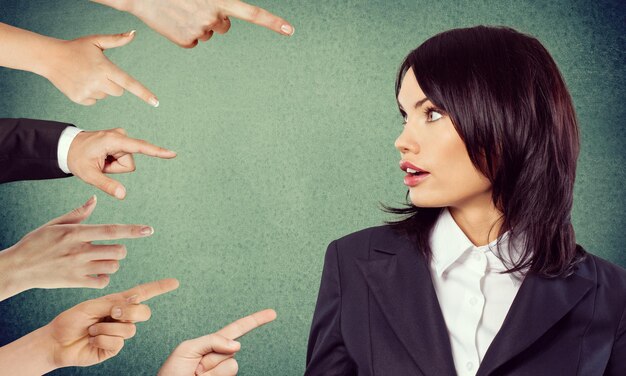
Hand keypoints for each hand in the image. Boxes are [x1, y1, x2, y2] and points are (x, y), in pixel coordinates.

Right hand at [0, 196, 154, 301]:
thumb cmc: (36, 243)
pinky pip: (103, 281)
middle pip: (118, 250)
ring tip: (99, 261)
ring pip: (113, 266)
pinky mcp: (75, 282)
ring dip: (111, 264)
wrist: (17, 268)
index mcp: (76, 232)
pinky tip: (95, 273)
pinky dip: (103, 278)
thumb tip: (95, 199)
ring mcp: (78, 267)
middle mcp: (80, 249)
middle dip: (119, 250)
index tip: (149, 230)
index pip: (111, 230)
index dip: (132, 230)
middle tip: (108, 250)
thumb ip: (79, 213)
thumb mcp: (55, 224)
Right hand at [39, 31, 157, 105]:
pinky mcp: (80, 99)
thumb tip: (133, 34)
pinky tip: (80, 82)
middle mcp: (98, 82)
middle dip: (114, 84)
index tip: (156, 102)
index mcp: (105, 68)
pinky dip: (90, 94)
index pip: (129, 83)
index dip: (144, 93)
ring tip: (86, 75)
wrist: (50, 58)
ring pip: (106, 96)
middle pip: (119, 91)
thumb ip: (116, 40)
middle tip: (99, 72)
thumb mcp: (96, 41)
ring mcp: (88, 91)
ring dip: (101, 88)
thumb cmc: (76, 48)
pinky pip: (94, 101)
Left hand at [47, 278, 178, 367]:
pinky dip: (101, 339)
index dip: (160, 287)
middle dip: (129, 311)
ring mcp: (119, 334)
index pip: (143, 293)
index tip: (175, 282)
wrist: (56, 341)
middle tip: (112, 313)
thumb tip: (136, 299)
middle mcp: (122, 318)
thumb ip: (115, 302)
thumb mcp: (92, 305)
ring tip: (92, 329)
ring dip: (106, 328)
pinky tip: (91, 339)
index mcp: (118, 303)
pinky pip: (117, 342)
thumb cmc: (71, 320)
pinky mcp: (113, 348)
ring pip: (129, 329)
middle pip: (143, 312)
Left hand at [67, 128, 175, 198]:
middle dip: (116, 169)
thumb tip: (123, 195)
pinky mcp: (121, 140)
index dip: (157, 152)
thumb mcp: (88, 174)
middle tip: (99, 164)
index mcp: (113, 140)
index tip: (173, 154)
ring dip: (114, 166)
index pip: (140, 147)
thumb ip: (106, 185)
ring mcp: (121, 137)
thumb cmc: (76, 158)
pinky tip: (103, 157)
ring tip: (100, 160)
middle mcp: (120, 135)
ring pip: (128, 163)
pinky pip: (124, 158)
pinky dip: (114, 162)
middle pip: (129, 163)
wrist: (68, 146)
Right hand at [103, 0, 293, 47]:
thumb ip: (217, 2)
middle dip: (214, 18)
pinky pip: (193, 41)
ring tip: (180, 11)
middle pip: (224, 26)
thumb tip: (225, 18)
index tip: (289, 29)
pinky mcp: (187, 41)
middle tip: (195, 6)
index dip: (272, 22)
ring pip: (208, 33)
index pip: (253, 13)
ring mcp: (201, 31)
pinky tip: (174, 21)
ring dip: (198, 24)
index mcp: (220, 0)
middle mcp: (214, 17)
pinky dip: (185, 33)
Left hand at [158, 309, 276, 375]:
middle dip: (212, 358)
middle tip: (194, 368)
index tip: (272, 313)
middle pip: (231, 351)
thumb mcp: (187, 350)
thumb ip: (212, 341)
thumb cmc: (171, 374)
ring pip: (231, 366)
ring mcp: (222, 374)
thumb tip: (237, 345)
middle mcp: (220, 359)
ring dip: (211, 372)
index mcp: (210, 345)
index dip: (255, 321)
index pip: (236, 330)